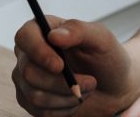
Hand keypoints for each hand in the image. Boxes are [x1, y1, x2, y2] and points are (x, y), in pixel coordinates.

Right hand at [13, 16, 136, 116]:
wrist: (114, 88)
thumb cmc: (108, 58)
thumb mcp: (101, 39)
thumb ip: (78, 30)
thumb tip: (53, 35)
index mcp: (43, 30)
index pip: (25, 36)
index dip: (38, 51)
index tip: (59, 65)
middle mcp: (30, 53)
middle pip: (29, 71)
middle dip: (63, 83)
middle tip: (90, 82)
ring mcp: (27, 79)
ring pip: (35, 95)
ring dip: (67, 96)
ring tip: (87, 89)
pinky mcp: (30, 100)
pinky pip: (40, 111)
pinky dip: (64, 109)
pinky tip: (76, 99)